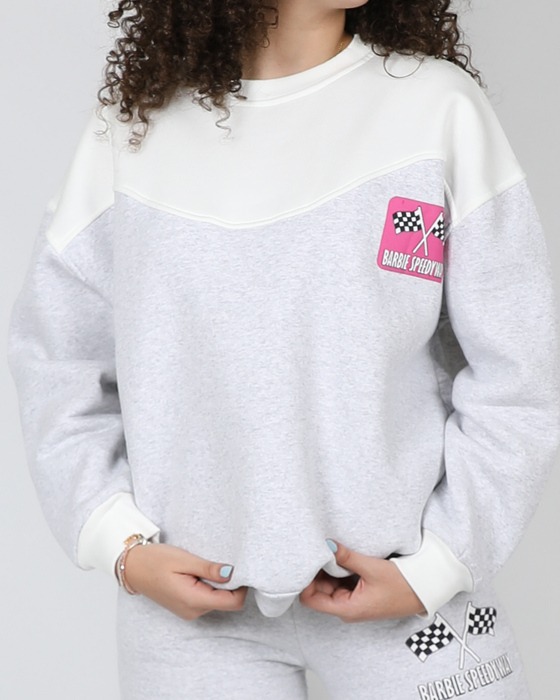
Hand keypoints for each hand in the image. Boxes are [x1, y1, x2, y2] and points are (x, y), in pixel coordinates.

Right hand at [123, 542, 248, 619]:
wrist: (132, 568)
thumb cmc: (155, 561)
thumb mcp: (184, 559)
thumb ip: (209, 569)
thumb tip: (232, 573)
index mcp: (194, 600)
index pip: (233, 602)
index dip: (242, 586)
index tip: (240, 568)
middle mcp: (194, 611)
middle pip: (227, 602)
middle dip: (230, 584)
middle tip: (220, 562)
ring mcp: (189, 611)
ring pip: (218, 601)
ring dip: (218, 585)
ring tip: (205, 566)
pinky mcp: (186, 607)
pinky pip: (207, 600)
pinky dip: (209, 587)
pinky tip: (199, 573)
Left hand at [299, 539, 426, 621]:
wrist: (424, 591)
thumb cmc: (403, 585)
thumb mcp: (372, 568)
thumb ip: (347, 557)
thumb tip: (327, 544)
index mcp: (347, 608)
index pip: (311, 599)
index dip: (304, 581)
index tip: (305, 561)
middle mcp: (347, 608)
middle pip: (318, 591)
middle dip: (315, 572)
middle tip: (313, 549)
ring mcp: (353, 602)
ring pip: (329, 586)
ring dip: (326, 570)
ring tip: (325, 550)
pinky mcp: (359, 595)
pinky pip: (340, 583)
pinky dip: (337, 570)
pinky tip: (338, 556)